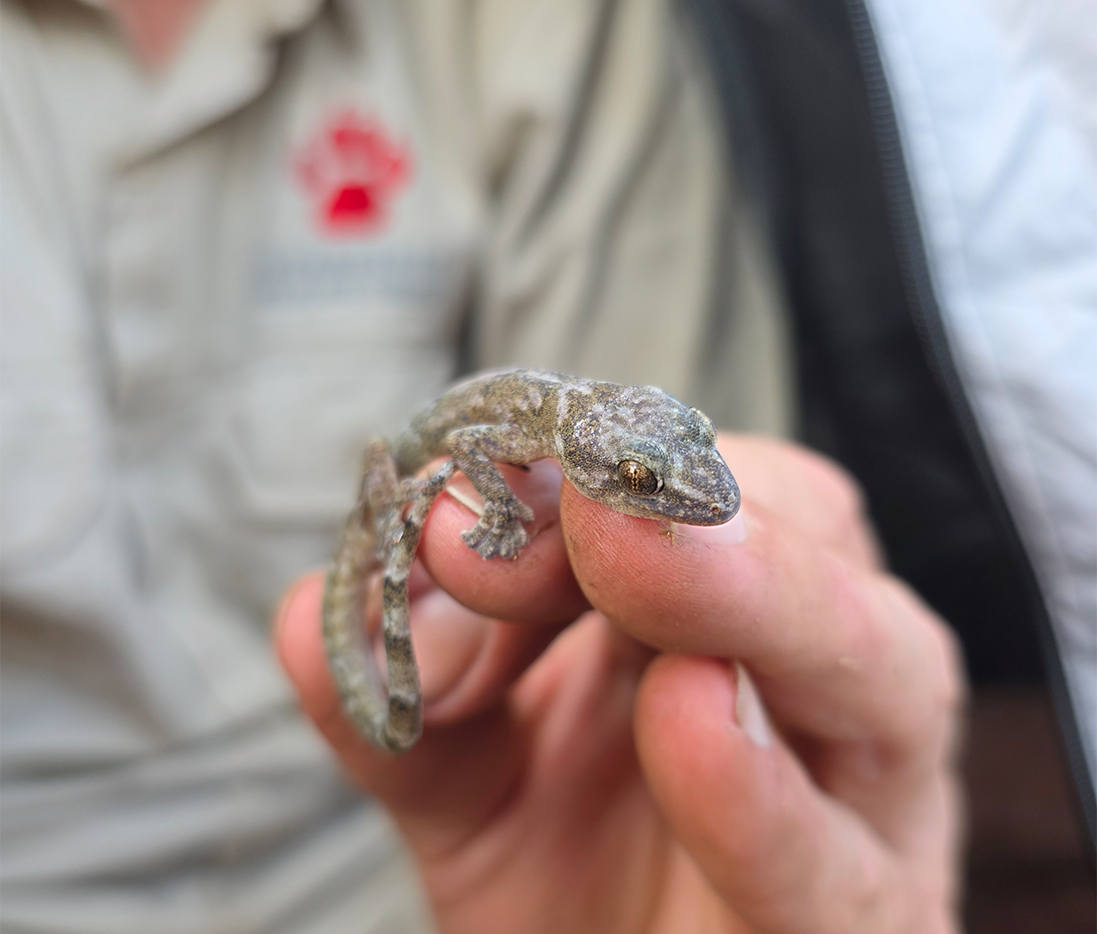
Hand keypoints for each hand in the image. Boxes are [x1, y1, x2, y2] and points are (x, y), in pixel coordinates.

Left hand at [275, 435, 964, 932]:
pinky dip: (759, 793)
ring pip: (880, 661)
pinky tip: (692, 720)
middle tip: (567, 497)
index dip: (578, 462)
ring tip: (625, 549)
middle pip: (805, 528)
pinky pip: (838, 862)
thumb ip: (408, 696)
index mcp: (719, 601)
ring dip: (753, 596)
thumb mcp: (469, 770)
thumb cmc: (564, 868)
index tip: (466, 482)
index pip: (683, 478)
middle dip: (669, 504)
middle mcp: (815, 669)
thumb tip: (313, 616)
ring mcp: (864, 796)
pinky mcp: (867, 927)